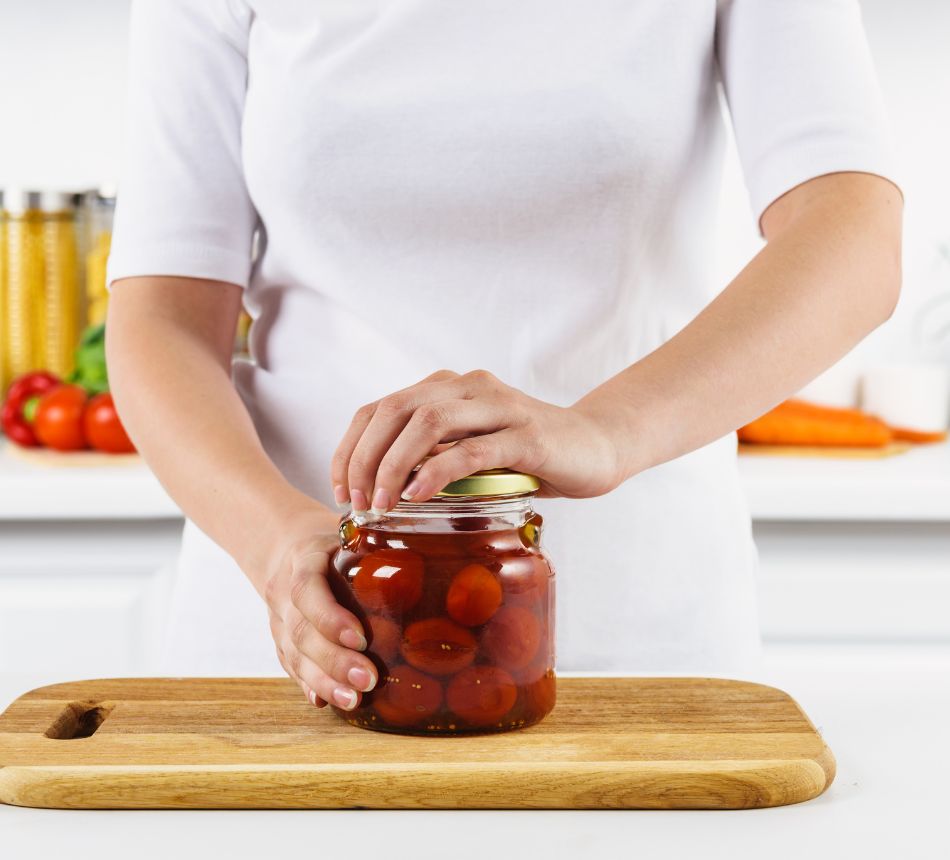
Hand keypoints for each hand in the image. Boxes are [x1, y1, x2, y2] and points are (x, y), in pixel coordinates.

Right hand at [262, 510, 378, 709]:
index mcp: (303, 558)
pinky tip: (329, 702)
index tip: (360, 638)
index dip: (330, 617)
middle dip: (334, 660)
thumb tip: (443, 554)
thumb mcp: (348, 531)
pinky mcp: (281, 639)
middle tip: (368, 679)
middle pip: (301, 630)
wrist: (283, 545)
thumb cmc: (331, 540)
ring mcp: (279, 618)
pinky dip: (310, 685)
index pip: (308, 589)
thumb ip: (380, 545)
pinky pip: (291, 665)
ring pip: (294, 654)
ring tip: (353, 699)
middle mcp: (284, 591)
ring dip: (323, 680)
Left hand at [330, 369, 624, 511]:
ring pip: (428, 421)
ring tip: (381, 501)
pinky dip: (437, 471)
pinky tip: (417, 495)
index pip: (382, 407)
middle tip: (355, 500)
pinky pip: (471, 449)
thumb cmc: (530, 454)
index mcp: (450, 387)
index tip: (340, 487)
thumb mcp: (473, 449)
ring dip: (393, 463)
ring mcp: (499, 407)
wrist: (599, 445)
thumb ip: (435, 455)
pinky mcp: (526, 435)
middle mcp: (470, 387)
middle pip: (395, 409)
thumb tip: (383, 490)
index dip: (351, 446)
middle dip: (364, 456)